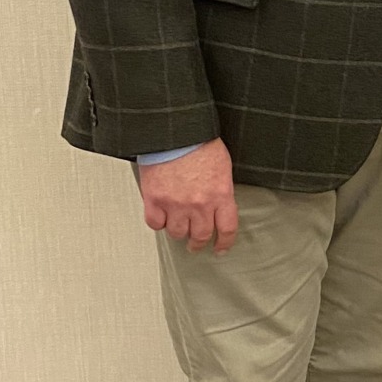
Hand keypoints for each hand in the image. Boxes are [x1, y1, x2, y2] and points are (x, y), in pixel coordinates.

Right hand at [138, 138, 238, 253]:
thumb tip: (220, 205)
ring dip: (178, 231)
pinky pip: (155, 223)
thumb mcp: (222, 167)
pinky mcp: (155, 200)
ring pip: (177, 233)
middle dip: (198, 243)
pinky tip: (160, 216)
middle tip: (195, 244)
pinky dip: (158, 222)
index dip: (224, 243)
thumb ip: (221, 190)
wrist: (175, 132)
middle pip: (200, 235)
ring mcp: (176, 204)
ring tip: (177, 227)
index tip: (220, 248)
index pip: (227, 229)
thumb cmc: (198, 142)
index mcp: (221, 194)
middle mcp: (199, 204)